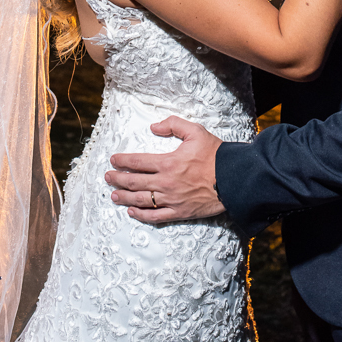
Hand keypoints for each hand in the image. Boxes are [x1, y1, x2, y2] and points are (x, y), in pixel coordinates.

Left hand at [106, 116, 223, 223]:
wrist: (233, 178)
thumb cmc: (215, 154)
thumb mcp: (195, 131)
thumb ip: (172, 124)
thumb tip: (153, 127)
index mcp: (168, 162)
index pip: (138, 162)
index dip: (123, 161)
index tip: (113, 160)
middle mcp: (166, 183)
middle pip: (134, 182)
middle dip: (118, 179)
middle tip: (107, 177)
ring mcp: (171, 200)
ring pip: (141, 200)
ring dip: (125, 198)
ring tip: (113, 196)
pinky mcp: (179, 212)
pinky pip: (156, 216)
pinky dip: (141, 215)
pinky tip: (132, 213)